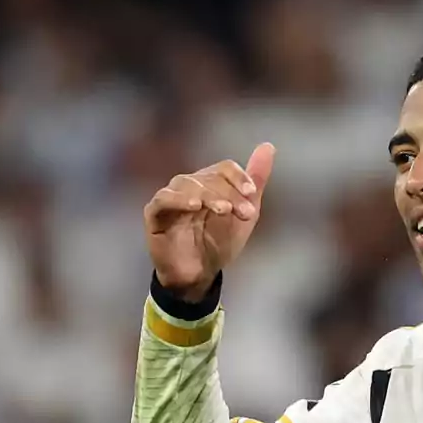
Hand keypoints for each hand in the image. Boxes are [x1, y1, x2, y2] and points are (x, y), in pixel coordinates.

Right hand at [144, 144, 275, 301]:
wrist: (200, 275)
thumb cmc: (219, 243)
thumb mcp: (244, 214)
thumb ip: (255, 181)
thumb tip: (268, 146)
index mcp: (209, 183)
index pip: (223, 168)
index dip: (239, 177)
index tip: (252, 194)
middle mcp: (188, 185)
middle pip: (207, 177)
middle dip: (230, 193)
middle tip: (245, 213)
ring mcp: (169, 198)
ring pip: (186, 184)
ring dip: (208, 195)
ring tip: (224, 209)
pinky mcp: (154, 214)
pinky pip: (162, 199)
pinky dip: (178, 199)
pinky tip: (194, 206)